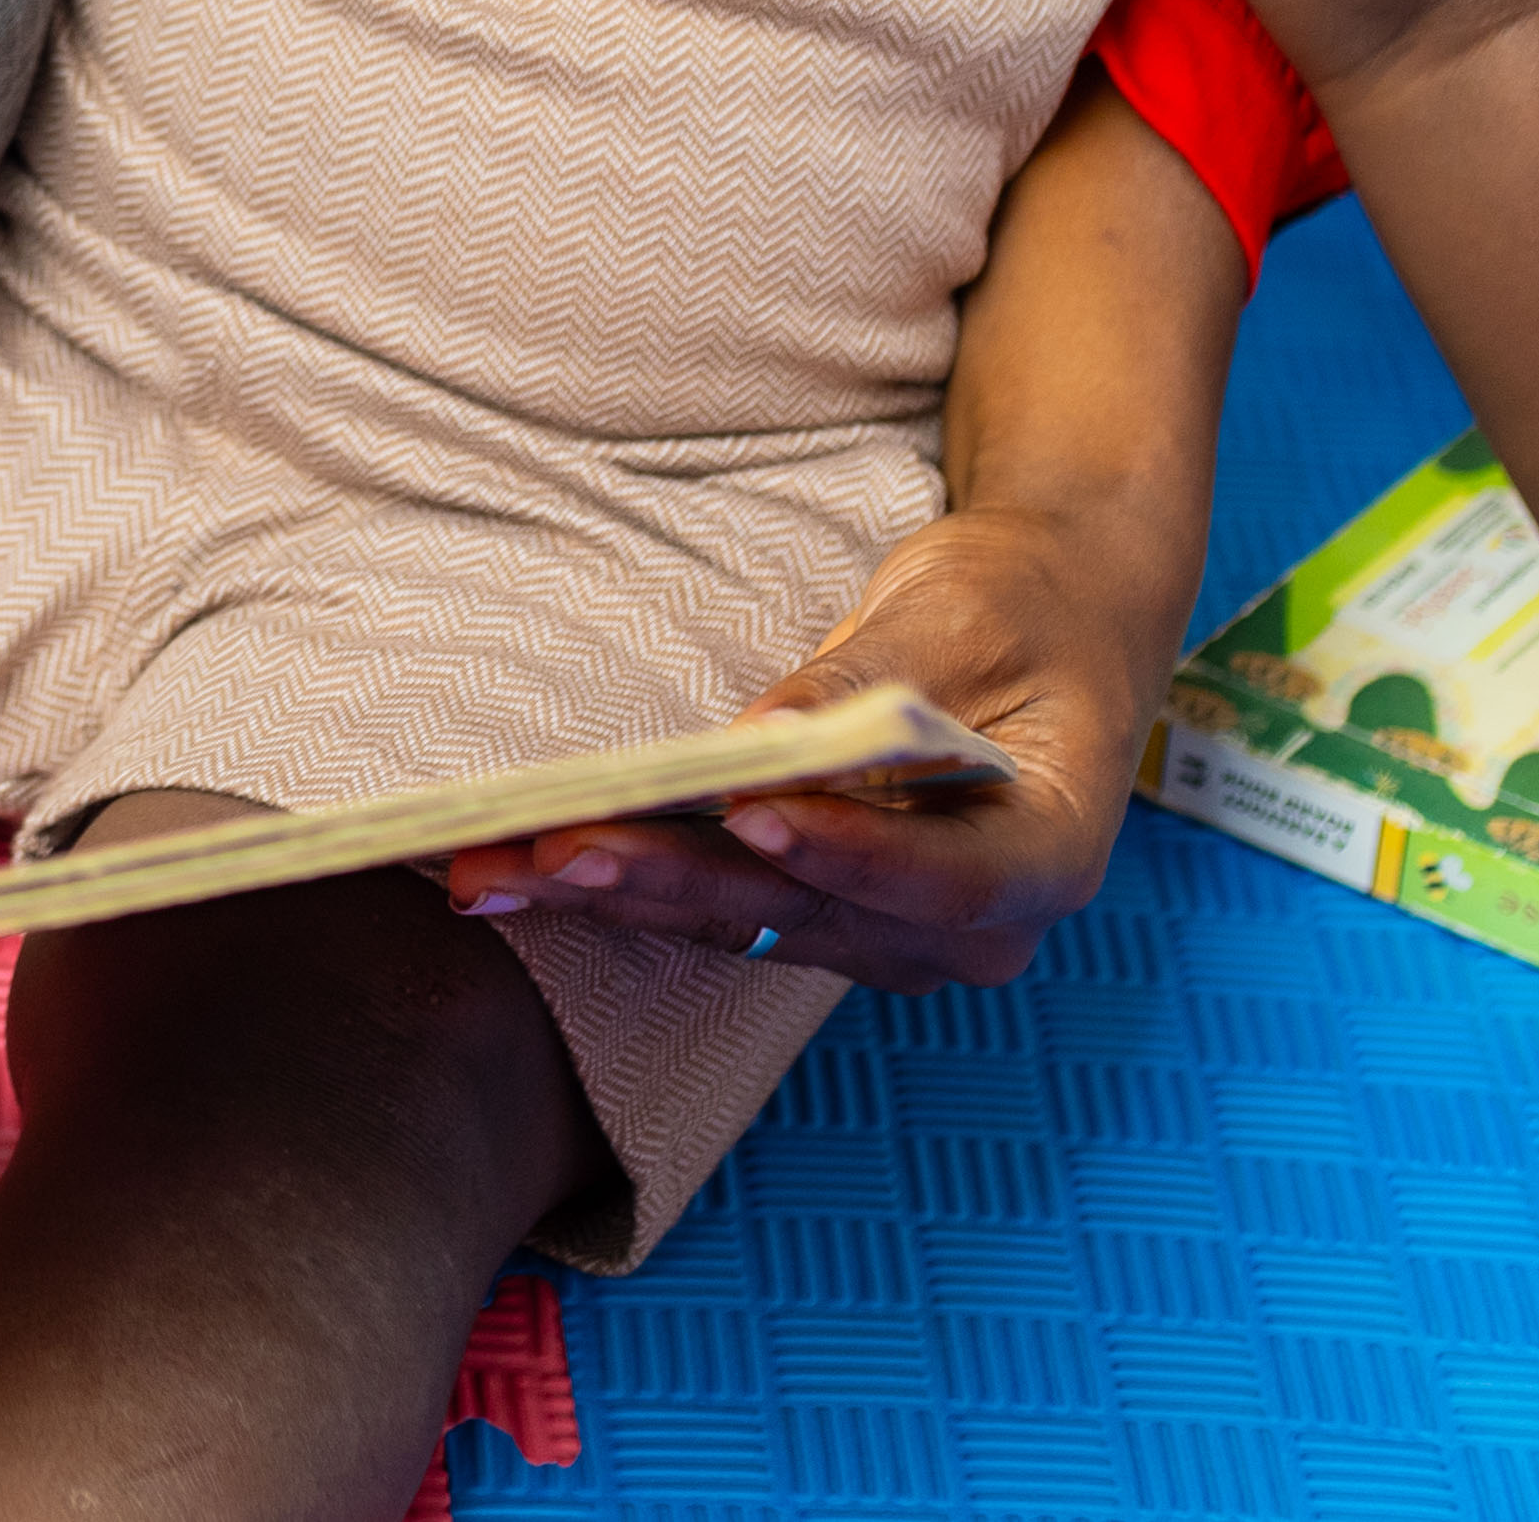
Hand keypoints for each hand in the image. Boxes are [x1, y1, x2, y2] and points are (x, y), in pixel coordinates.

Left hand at [433, 499, 1157, 991]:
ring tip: (491, 869)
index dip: (843, 851)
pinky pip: (718, 909)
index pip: (941, 878)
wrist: (1045, 620)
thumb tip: (766, 742)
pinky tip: (521, 875)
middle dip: (670, 877)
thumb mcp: (960, 617)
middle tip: (552, 849)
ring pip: (741, 922)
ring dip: (614, 894)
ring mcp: (891, 933)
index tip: (746, 811)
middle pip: (807, 912)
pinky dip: (624, 885)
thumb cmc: (1019, 605)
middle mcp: (969, 927)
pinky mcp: (824, 913)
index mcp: (1048, 855)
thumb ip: (866, 689)